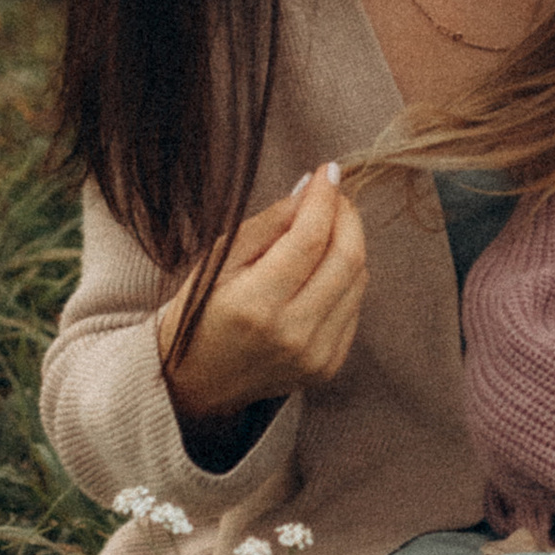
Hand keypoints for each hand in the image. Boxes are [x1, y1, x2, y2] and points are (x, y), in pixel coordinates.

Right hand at [158, 166, 368, 432]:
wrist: (196, 382)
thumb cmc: (199, 312)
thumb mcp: (218, 260)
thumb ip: (268, 224)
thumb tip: (310, 188)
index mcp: (255, 306)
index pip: (309, 240)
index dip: (324, 199)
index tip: (328, 171)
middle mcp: (292, 335)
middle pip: (346, 260)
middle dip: (347, 216)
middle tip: (335, 194)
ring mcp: (315, 356)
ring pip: (358, 282)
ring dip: (349, 244)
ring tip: (327, 226)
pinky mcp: (328, 366)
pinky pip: (354, 307)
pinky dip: (345, 278)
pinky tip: (323, 267)